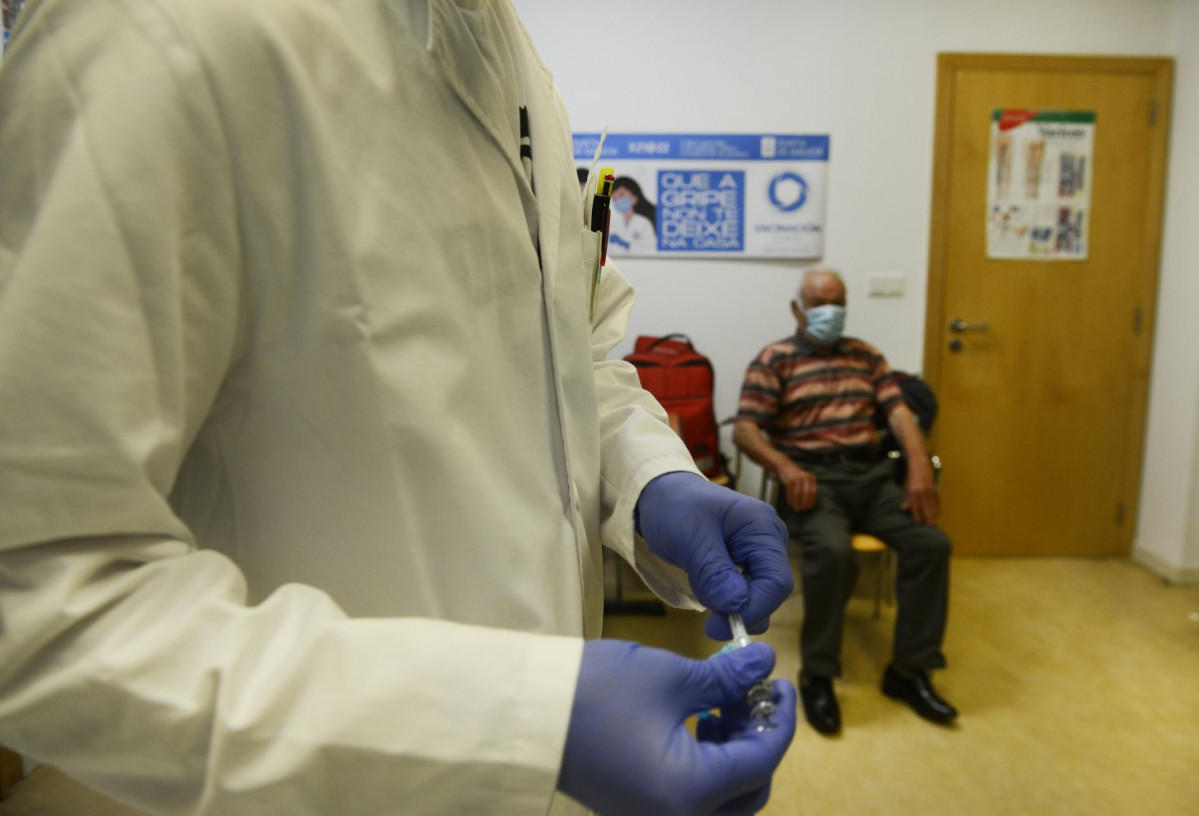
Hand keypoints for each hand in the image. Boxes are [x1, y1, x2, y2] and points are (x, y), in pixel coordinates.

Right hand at [558, 639, 796, 815]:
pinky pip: (694, 800)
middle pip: (750, 791)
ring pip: (724, 802)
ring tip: (721, 705)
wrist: (526, 711)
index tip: (780, 682)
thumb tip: (765, 663)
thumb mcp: (671, 676)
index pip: (761, 761)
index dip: (780, 718)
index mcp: (690, 792)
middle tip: (752, 693)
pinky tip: (697, 724)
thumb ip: (726, 677)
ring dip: (735, 755)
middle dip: (758, 739)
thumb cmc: (596, 692)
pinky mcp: (638, 811)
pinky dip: (708, 767)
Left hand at [635, 472, 791, 638]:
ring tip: (696, 578)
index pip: (776, 582)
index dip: (754, 610)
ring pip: (754, 595)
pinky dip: (721, 595)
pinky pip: (741, 590)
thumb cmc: (675, 508)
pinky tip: (702, 580)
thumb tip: (737, 606)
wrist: (662, 494)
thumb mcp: (689, 539)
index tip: (717, 627)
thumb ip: (713, 573)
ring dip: (725, 602)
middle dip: (737, 608)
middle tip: (703, 610)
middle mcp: (769, 540)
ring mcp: (759, 552)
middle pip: (768, 592)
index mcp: (762, 527)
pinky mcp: (746, 563)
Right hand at [776, 460, 817, 511]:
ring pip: (798, 493)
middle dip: (805, 503)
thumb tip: (810, 503)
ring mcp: (797, 478)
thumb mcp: (805, 479)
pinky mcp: (789, 479)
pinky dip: (790, 499)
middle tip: (803, 510)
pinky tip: (790, 504)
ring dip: (797, 503)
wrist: (785, 466)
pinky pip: (790, 492)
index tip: (809, 507)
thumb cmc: (796, 476)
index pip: (814, 491)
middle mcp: (805, 477)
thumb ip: (808, 488)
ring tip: (796, 509)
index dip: (812, 501)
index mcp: (811, 478)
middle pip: (807, 493)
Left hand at [902, 456, 939, 523]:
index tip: (919, 522)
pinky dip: (937, 507)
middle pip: (925, 506)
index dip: (917, 514)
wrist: (919, 464)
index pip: (915, 505)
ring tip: (934, 522)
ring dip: (934, 513)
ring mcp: (929, 488)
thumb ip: (906, 499)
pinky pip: (937, 500)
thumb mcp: (906, 487)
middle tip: (930, 525)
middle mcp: (921, 490)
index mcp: (913, 491)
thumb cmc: (911, 478)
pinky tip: (938, 513)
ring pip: (932, 504)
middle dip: (928, 516)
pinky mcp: (935, 487)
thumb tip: (904, 509)